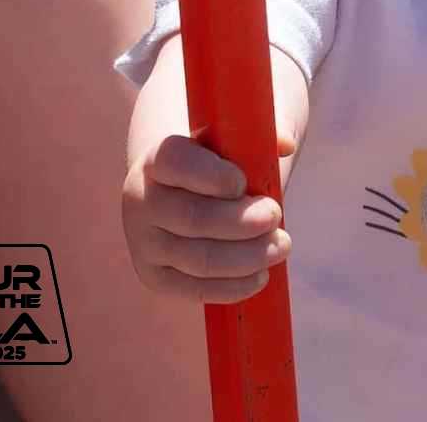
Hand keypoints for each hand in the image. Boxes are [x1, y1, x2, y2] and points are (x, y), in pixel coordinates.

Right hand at [121, 130, 296, 303]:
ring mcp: (144, 242)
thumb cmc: (218, 162)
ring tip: (281, 245)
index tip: (243, 183)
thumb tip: (285, 144)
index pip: (176, 163)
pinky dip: (233, 287)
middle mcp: (141, 200)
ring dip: (247, 256)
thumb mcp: (234, 140)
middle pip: (193, 218)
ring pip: (200, 259)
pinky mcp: (155, 276)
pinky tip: (261, 276)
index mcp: (158, 158)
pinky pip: (196, 289)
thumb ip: (259, 136)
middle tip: (275, 215)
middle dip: (241, 222)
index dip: (211, 176)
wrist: (181, 191)